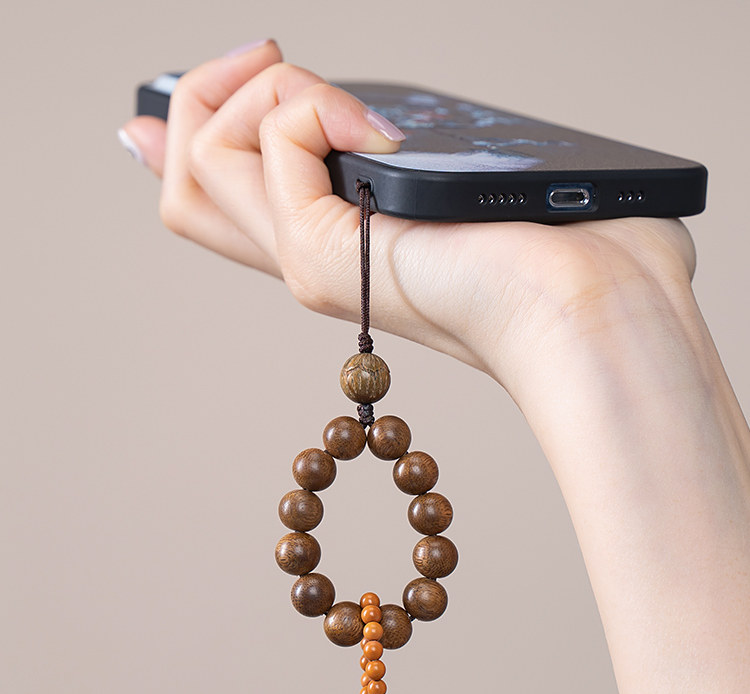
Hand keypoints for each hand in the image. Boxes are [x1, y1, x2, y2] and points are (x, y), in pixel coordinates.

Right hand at [120, 40, 696, 401]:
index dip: (179, 153)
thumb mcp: (471, 187)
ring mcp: (311, 263)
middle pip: (186, 186)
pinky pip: (274, 144)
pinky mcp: (329, 256)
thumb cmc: (566, 258)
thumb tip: (380, 129)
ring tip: (358, 111)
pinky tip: (387, 132)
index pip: (226, 209)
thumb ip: (407, 163)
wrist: (598, 317)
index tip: (152, 115)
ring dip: (268, 92)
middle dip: (200, 97)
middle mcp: (311, 261)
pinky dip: (320, 105)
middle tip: (267, 55)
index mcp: (344, 248)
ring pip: (200, 160)